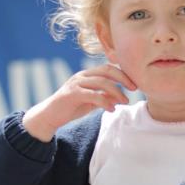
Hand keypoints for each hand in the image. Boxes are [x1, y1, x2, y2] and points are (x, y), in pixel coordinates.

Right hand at [22, 63, 137, 140]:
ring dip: (116, 92)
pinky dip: (104, 102)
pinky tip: (111, 109)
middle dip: (123, 79)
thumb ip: (103, 97)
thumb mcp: (90, 102)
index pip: (108, 68)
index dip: (123, 74)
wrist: (50, 116)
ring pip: (101, 82)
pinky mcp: (72, 94)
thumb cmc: (70, 108)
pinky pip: (93, 95)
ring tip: (124, 102)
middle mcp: (82, 76)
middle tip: (134, 89)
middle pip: (107, 71)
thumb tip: (119, 98)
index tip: (134, 85)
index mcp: (87, 75)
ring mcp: (76, 84)